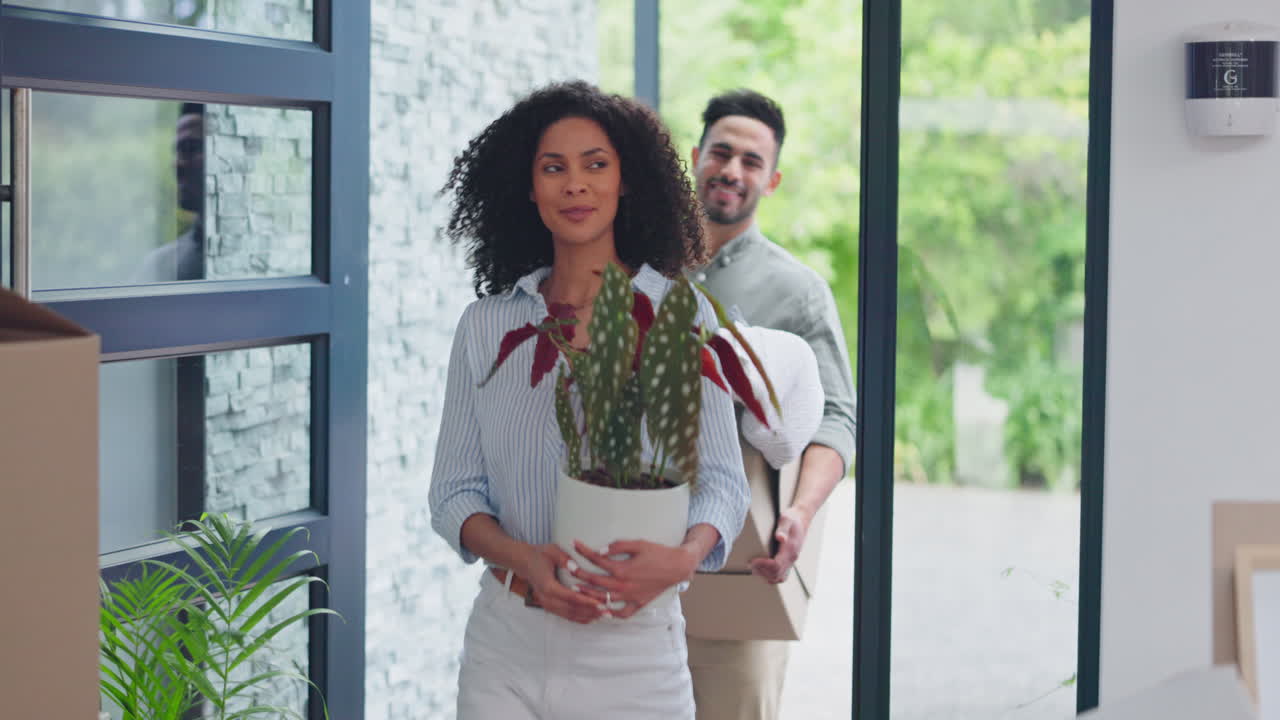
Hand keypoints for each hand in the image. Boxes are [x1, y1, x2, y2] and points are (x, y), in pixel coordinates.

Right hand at [517, 543, 605, 623]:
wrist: (524, 562)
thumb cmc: (540, 555)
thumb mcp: (552, 551)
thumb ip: (564, 559)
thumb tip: (574, 567)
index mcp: (547, 586)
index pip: (570, 597)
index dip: (587, 601)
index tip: (601, 603)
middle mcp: (546, 598)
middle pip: (571, 609)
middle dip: (590, 612)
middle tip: (607, 612)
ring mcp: (547, 604)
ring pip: (569, 615)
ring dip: (587, 616)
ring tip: (603, 616)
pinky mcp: (549, 606)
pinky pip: (565, 615)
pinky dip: (579, 618)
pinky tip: (592, 617)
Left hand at [569, 540, 697, 618]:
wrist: (677, 566)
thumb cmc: (658, 552)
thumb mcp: (639, 543)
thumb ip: (618, 546)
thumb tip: (601, 550)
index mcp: (623, 569)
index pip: (597, 560)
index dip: (584, 551)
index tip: (574, 544)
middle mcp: (624, 585)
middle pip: (595, 581)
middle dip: (579, 573)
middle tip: (568, 567)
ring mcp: (630, 597)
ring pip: (604, 599)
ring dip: (588, 595)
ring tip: (576, 590)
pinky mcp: (638, 604)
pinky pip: (621, 614)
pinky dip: (610, 614)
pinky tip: (602, 611)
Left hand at [749, 505, 811, 583]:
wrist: (802, 519)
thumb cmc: (792, 518)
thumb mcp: (786, 519)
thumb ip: (782, 528)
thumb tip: (780, 537)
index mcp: (790, 549)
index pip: (776, 565)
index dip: (763, 565)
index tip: (753, 560)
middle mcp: (792, 557)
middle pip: (776, 574)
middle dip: (761, 571)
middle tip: (750, 564)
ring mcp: (791, 561)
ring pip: (779, 577)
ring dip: (765, 575)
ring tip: (754, 567)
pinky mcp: (789, 561)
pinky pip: (781, 575)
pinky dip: (771, 576)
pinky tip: (762, 569)